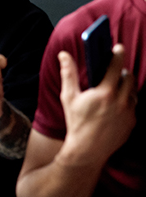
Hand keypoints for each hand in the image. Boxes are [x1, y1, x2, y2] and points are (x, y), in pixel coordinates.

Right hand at [58, 44, 135, 167]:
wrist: (87, 149)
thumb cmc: (76, 122)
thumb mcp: (69, 97)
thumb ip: (68, 74)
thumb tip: (64, 55)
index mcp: (105, 92)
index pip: (115, 67)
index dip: (117, 54)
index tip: (118, 47)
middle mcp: (121, 101)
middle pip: (128, 77)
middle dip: (122, 71)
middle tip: (113, 70)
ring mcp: (129, 112)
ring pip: (133, 91)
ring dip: (125, 86)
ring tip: (114, 86)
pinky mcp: (132, 122)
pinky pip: (133, 105)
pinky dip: (126, 100)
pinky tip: (115, 103)